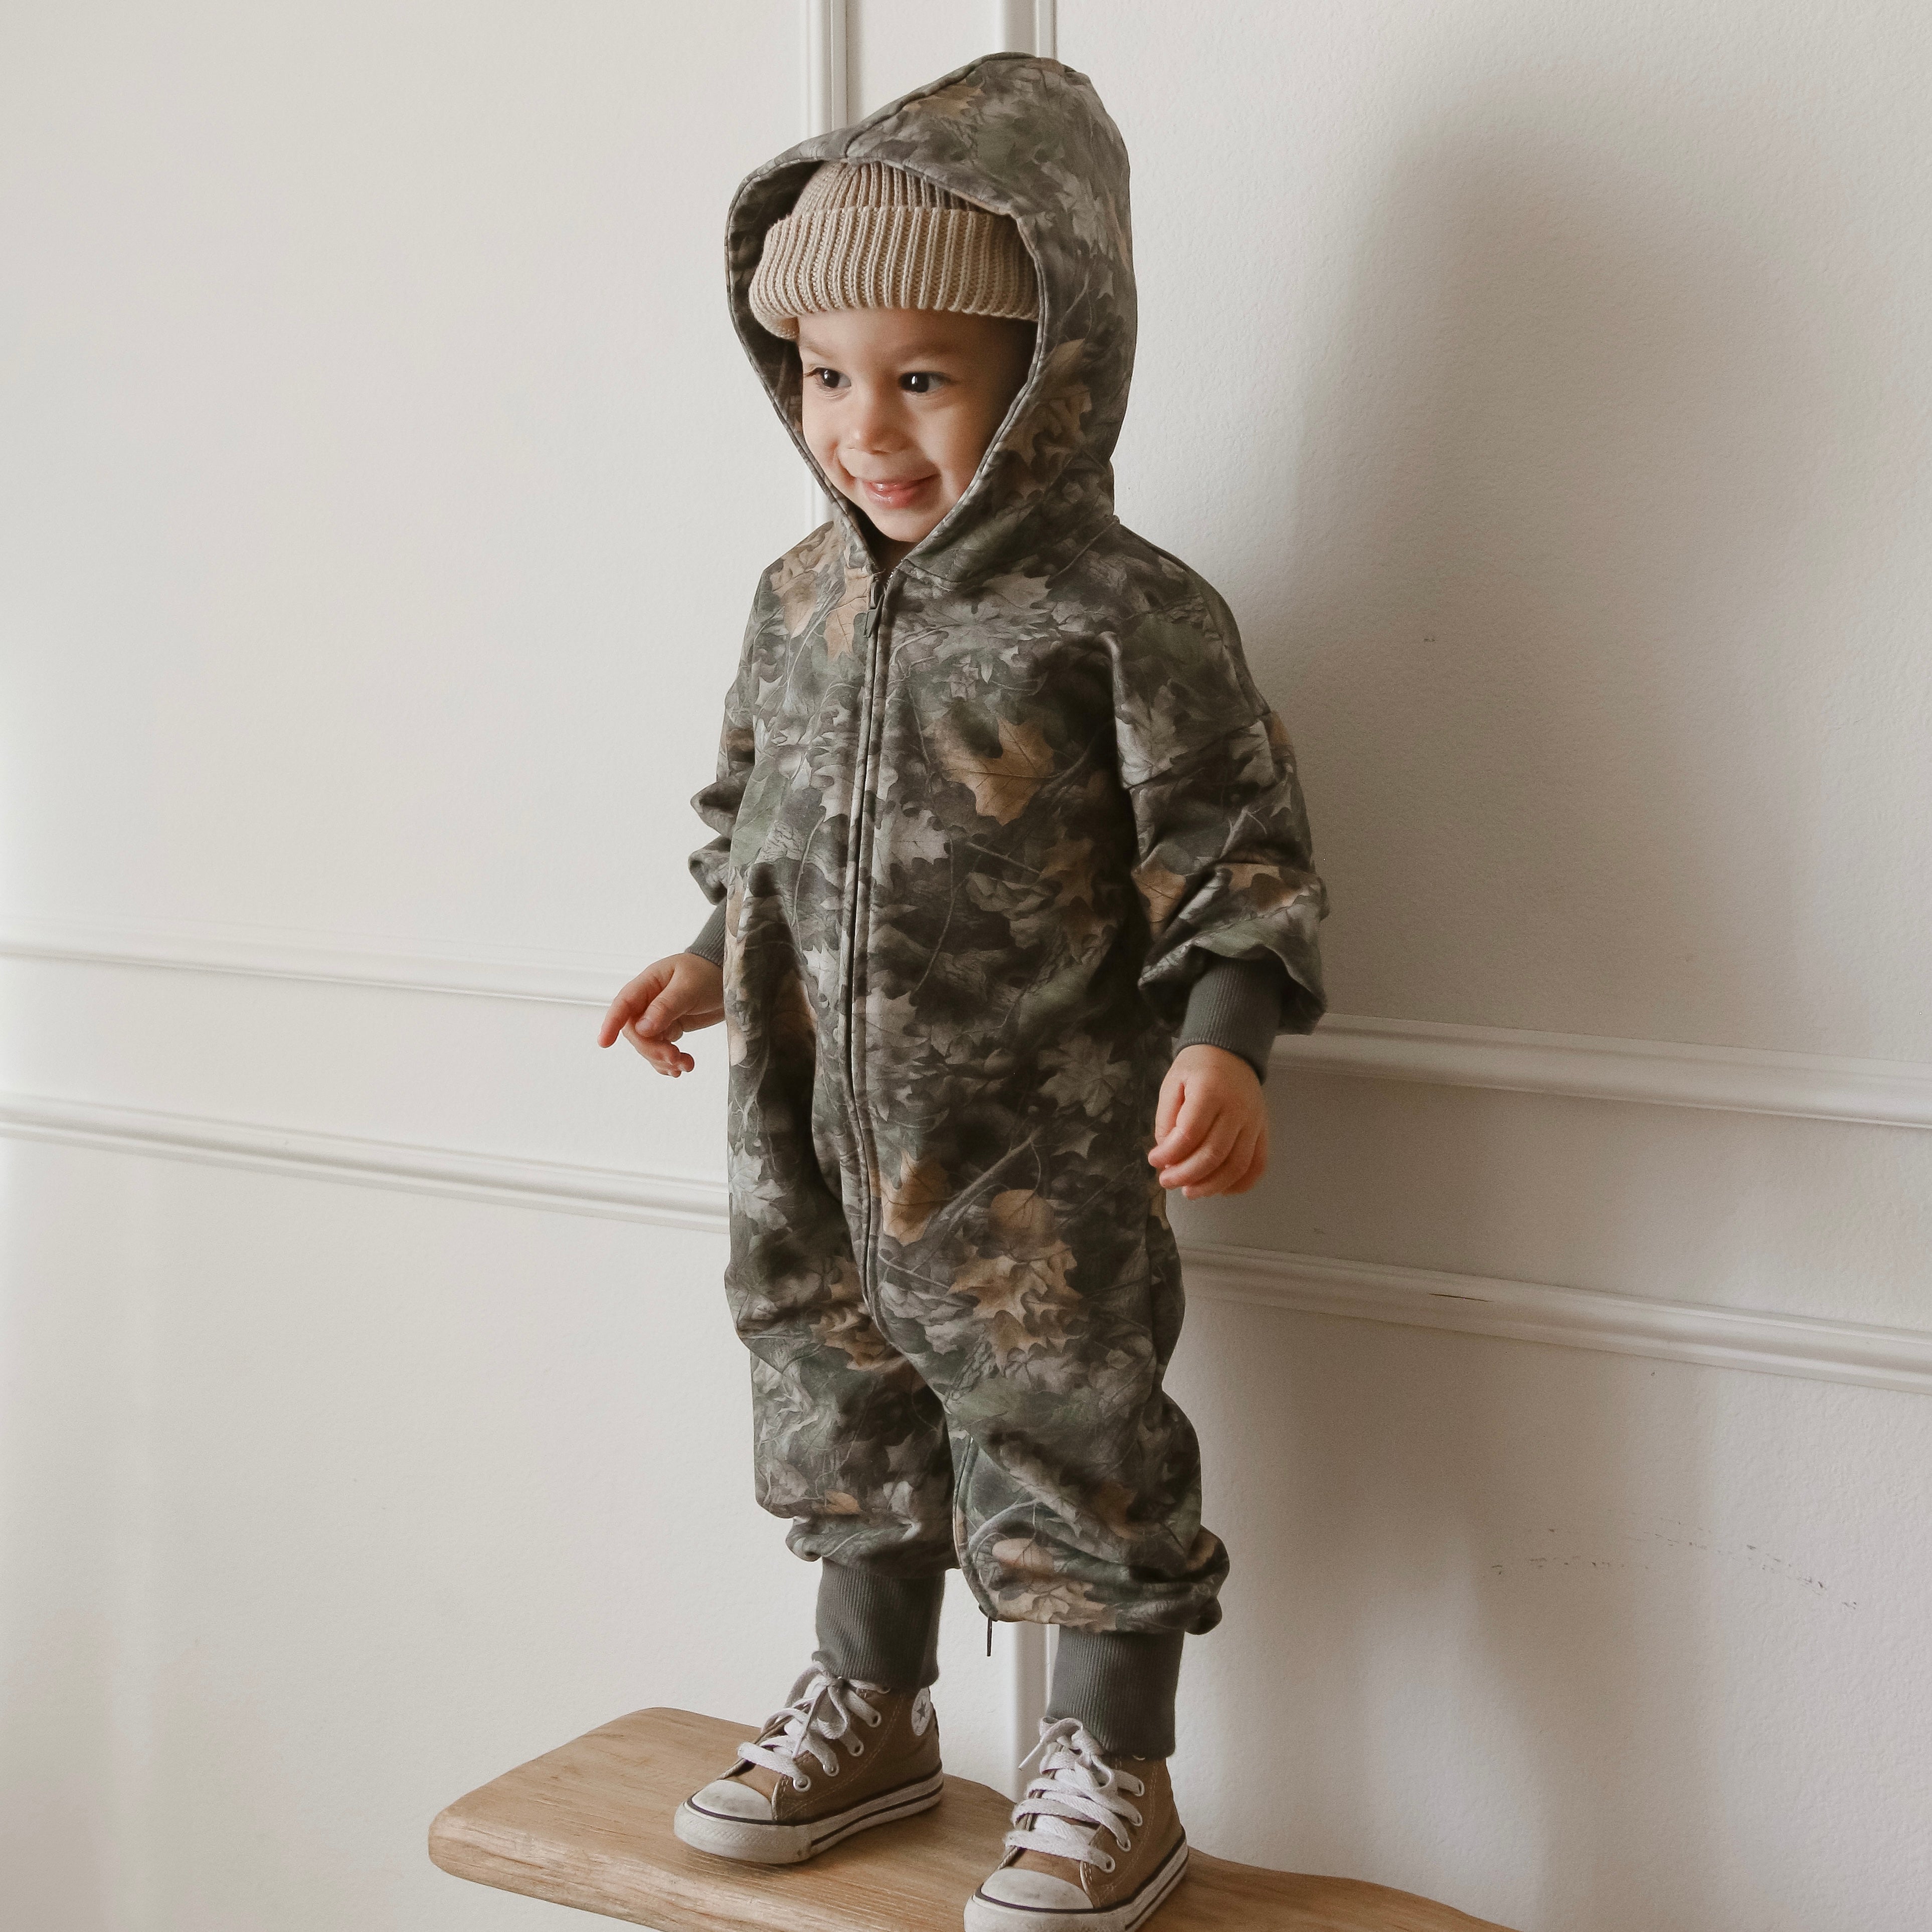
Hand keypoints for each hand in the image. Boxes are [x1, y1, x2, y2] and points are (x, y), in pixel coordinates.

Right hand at [598, 953, 724, 1076]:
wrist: (730, 980)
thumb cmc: (708, 973)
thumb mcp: (689, 986)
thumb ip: (666, 1006)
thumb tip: (643, 1028)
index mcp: (648, 984)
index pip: (623, 1005)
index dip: (611, 1023)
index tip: (604, 1043)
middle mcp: (648, 1002)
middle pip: (636, 1032)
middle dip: (652, 1049)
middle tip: (675, 1057)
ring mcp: (658, 1018)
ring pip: (648, 1045)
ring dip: (663, 1059)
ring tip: (686, 1065)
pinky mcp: (670, 1029)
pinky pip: (660, 1050)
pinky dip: (667, 1062)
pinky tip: (680, 1069)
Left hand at [1148, 1044, 1268, 1197]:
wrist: (1231, 1051)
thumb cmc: (1197, 1067)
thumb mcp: (1172, 1083)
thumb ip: (1167, 1119)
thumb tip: (1167, 1156)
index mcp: (1211, 1092)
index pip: (1190, 1134)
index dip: (1170, 1154)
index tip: (1154, 1160)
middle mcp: (1237, 1109)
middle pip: (1214, 1154)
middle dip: (1186, 1175)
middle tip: (1167, 1181)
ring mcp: (1254, 1122)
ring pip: (1237, 1165)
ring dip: (1211, 1185)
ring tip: (1190, 1191)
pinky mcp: (1263, 1130)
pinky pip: (1258, 1164)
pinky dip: (1240, 1183)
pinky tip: (1220, 1189)